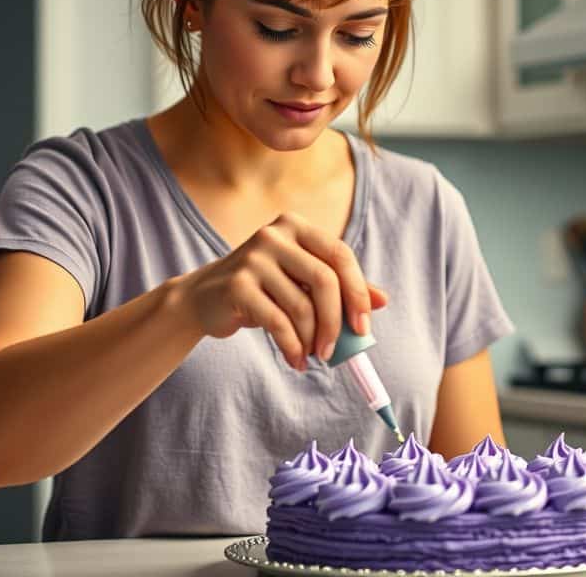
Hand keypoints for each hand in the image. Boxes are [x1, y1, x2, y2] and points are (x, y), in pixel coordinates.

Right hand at [168, 212, 388, 370]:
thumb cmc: (263, 290)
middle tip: (334, 351)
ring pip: (301, 306)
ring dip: (311, 340)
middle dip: (336, 322)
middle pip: (324, 280)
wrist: (203, 299)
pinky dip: (291, 347)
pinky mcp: (237, 284)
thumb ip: (340, 287)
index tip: (364, 328)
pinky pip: (277, 321)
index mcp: (297, 227)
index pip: (340, 255)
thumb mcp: (301, 282)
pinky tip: (294, 359)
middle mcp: (275, 235)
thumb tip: (383, 300)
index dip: (358, 292)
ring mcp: (253, 257)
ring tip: (310, 356)